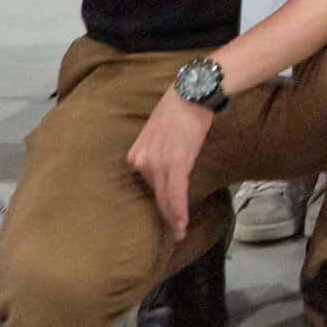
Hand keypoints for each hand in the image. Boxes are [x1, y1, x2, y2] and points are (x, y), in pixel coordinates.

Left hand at [127, 91, 215, 242]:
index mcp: (136, 156)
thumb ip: (157, 152)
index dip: (157, 203)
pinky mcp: (176, 164)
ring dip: (174, 218)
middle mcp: (142, 162)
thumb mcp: (157, 133)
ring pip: (165, 199)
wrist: (191, 93)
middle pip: (155, 195)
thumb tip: (167, 165)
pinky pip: (176, 194)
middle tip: (172, 233)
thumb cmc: (179, 109)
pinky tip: (182, 223)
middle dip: (164, 215)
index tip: (164, 215)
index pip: (147, 186)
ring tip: (179, 232)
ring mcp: (158, 164)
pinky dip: (179, 211)